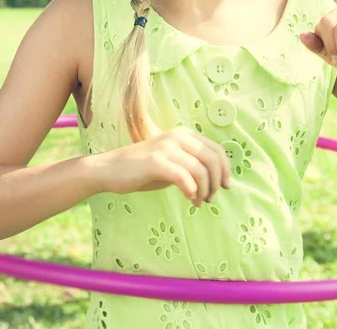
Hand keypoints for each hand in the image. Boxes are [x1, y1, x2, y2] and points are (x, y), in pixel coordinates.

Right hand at [95, 126, 230, 206]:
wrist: (110, 169)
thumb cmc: (144, 169)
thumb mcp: (173, 162)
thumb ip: (193, 165)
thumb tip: (219, 181)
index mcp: (184, 134)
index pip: (217, 149)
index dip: (226, 169)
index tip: (226, 186)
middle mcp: (178, 136)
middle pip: (213, 159)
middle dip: (217, 182)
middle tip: (211, 198)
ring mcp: (167, 148)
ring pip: (201, 170)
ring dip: (205, 190)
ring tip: (199, 201)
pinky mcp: (156, 162)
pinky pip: (185, 178)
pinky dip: (192, 191)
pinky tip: (189, 199)